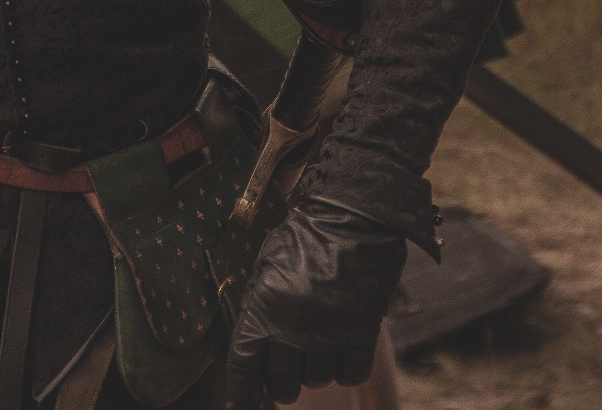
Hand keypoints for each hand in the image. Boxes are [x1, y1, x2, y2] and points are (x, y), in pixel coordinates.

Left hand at [225, 199, 406, 407]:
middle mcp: (291, 325)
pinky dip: (347, 368)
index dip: (241, 396)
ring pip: (318, 379)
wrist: (352, 213)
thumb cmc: (304, 238)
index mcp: (261, 308)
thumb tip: (255, 354)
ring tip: (321, 343)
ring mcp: (327, 329)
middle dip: (284, 383)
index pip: (243, 369)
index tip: (240, 409)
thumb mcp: (267, 268)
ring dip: (318, 369)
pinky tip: (345, 347)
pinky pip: (351, 373)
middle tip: (291, 368)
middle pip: (283, 384)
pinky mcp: (361, 328)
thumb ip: (258, 310)